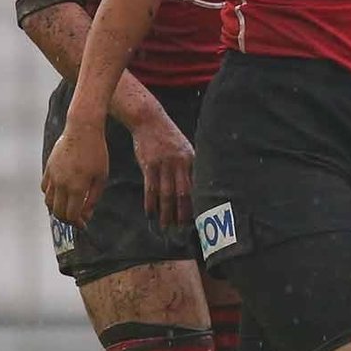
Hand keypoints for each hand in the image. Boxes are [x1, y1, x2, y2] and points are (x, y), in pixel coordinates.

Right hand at [43, 125, 110, 227]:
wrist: (82, 130)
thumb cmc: (97, 153)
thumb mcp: (101, 177)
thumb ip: (93, 198)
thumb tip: (85, 215)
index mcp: (76, 187)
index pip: (71, 214)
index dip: (77, 222)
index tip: (83, 225)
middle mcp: (61, 184)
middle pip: (57, 211)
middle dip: (67, 219)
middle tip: (77, 219)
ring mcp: (52, 176)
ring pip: (48, 201)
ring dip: (57, 208)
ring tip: (69, 208)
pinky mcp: (48, 168)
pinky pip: (44, 188)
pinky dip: (50, 196)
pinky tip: (61, 195)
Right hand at [130, 110, 195, 229]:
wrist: (150, 120)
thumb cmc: (168, 136)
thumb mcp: (185, 147)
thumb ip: (190, 165)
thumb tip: (196, 184)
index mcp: (193, 160)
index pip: (198, 186)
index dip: (199, 203)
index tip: (201, 218)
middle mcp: (181, 164)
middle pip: (184, 194)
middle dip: (184, 213)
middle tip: (183, 229)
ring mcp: (165, 165)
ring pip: (167, 194)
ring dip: (166, 212)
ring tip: (166, 226)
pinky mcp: (149, 165)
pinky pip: (151, 188)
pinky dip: (150, 202)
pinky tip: (150, 213)